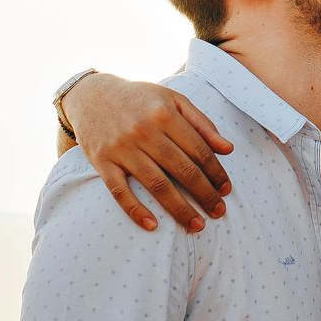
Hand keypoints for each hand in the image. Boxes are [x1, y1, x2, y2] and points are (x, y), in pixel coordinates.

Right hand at [64, 72, 233, 232]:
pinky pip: (119, 191)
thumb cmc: (141, 99)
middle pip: (182, 170)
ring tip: (197, 225)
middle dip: (204, 194)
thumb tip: (228, 149)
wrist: (92, 95)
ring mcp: (121, 148)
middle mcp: (144, 131)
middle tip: (219, 211)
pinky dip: (135, 210)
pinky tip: (153, 225)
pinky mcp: (101, 162)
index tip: (227, 190)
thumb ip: (202, 124)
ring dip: (179, 208)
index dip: (216, 173)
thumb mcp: (174, 100)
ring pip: (156, 184)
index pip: (199, 151)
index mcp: (165, 115)